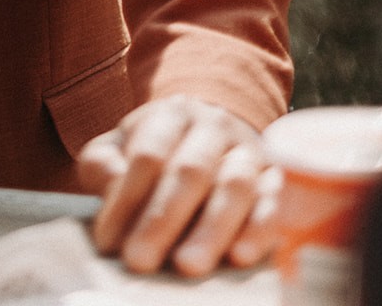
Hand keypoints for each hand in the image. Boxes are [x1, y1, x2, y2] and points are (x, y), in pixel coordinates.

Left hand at [77, 96, 279, 275]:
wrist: (219, 128)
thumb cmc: (160, 150)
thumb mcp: (122, 146)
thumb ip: (103, 164)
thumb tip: (111, 185)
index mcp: (171, 115)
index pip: (148, 154)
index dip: (126, 199)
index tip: (108, 242)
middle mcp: (214, 128)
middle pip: (189, 171)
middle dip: (163, 219)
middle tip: (140, 260)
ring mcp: (250, 152)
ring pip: (235, 186)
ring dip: (211, 229)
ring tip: (187, 267)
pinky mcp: (278, 180)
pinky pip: (276, 202)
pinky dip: (260, 229)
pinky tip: (241, 257)